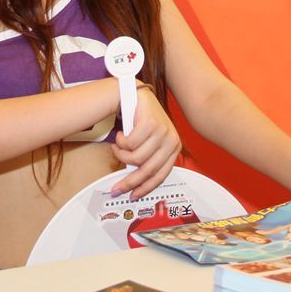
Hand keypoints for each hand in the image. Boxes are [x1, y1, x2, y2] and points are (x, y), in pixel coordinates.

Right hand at [110, 86, 180, 200]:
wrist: (139, 96)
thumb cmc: (143, 120)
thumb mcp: (150, 143)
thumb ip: (146, 160)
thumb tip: (133, 183)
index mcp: (174, 149)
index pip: (161, 175)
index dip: (145, 188)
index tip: (133, 195)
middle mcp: (172, 141)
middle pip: (147, 170)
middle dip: (129, 181)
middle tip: (116, 187)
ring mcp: (162, 132)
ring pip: (136, 157)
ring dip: (121, 154)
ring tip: (118, 147)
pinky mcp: (151, 124)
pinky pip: (130, 144)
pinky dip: (120, 142)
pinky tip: (120, 135)